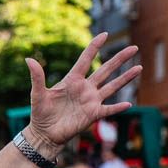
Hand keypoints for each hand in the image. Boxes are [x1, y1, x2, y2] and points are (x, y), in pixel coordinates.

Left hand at [23, 33, 141, 154]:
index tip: (105, 34)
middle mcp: (85, 88)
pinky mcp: (92, 114)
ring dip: (125, 78)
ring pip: (112, 86)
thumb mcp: (37, 94)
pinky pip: (108, 109)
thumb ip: (37, 77)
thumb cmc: (40, 113)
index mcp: (72, 80)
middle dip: (119, 59)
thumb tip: (28, 60)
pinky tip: (129, 103)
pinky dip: (118, 107)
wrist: (44, 134)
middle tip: (134, 47)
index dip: (94, 47)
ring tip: (139, 68)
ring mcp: (91, 101)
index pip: (85, 59)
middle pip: (105, 70)